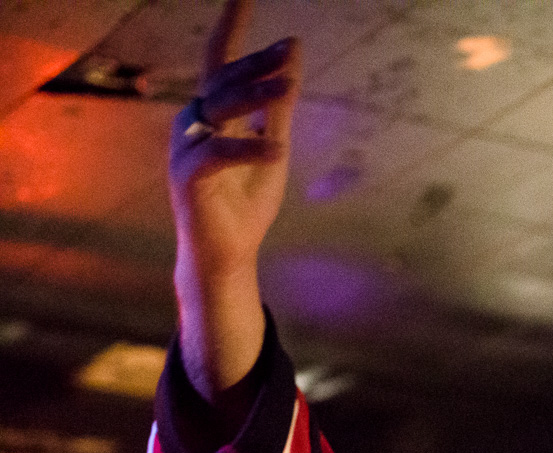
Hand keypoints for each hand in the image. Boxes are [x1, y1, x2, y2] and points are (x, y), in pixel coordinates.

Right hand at [170, 0, 299, 277]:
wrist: (228, 255)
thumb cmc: (245, 200)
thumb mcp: (274, 145)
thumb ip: (279, 103)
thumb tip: (293, 49)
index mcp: (214, 113)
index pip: (221, 58)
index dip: (233, 24)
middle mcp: (195, 123)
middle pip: (222, 80)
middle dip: (254, 62)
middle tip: (287, 49)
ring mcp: (186, 148)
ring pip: (219, 109)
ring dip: (255, 95)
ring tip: (289, 86)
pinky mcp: (187, 178)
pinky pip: (217, 154)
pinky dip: (249, 150)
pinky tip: (277, 150)